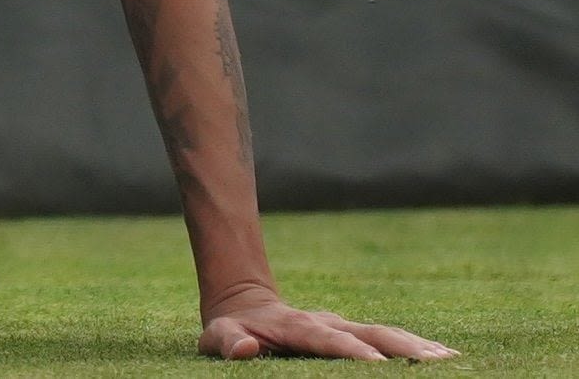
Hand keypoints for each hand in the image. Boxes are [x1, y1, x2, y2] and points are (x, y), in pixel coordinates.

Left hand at [199, 291, 455, 360]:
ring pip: (384, 333)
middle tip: (435, 360)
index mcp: (297, 326)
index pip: (327, 339)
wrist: (244, 305)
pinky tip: (444, 356)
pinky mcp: (352, 332)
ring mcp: (342, 325)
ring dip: (416, 345)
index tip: (378, 363)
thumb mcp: (217, 335)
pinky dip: (415, 345)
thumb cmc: (231, 329)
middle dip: (401, 346)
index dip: (351, 350)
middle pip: (368, 332)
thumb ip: (227, 342)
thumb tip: (242, 348)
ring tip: (450, 359)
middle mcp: (327, 322)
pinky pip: (387, 338)